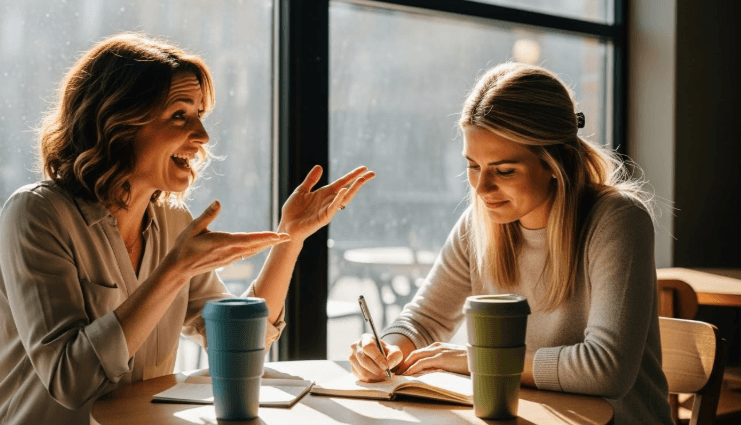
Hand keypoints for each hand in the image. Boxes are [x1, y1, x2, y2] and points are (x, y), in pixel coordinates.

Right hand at [166, 200, 290, 278]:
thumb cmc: (184, 245)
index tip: (277, 235)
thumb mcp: (193, 228)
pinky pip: (246, 254)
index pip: (248, 239)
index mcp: (222, 242)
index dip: (264, 237)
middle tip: (288, 237)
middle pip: (255, 246)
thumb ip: (207, 215)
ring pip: (252, 251)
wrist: (178, 267)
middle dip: (272, 241)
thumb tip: (218, 202)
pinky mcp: (227, 260)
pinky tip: (262, 246)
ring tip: (280, 240)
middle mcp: (229, 251)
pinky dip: (257, 249)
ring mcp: (229, 258)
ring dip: (267, 245)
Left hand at [279, 165, 374, 241]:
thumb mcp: (302, 190)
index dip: (353, 175)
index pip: (342, 182)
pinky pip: (333, 207)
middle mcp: (329, 200)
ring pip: (344, 198)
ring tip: (362, 179)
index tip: (364, 168)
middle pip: (348, 188)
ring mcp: (327, 209)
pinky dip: (338, 199)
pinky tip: (344, 190)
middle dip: (359, 181)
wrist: (287, 226)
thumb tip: (319, 166)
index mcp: (324, 193)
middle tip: (372, 173)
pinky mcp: (323, 218)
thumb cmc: (293, 211)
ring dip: (353, 188)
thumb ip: (311, 180)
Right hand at [349, 333, 403, 381]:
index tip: (386, 366)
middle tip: (386, 373)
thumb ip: (394, 355)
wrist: (381, 357)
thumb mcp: (394, 351)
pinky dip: (371, 380)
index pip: (368, 347)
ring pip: (362, 371)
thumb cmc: (387, 352)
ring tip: (383, 375)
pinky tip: (378, 377)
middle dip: (376, 369)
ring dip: (375, 376)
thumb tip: (389, 364)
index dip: (377, 358)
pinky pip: (361, 377)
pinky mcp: (352, 368)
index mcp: (366, 338)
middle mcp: (356, 346)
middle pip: (363, 360)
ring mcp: (352, 357)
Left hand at [396, 342, 468, 375]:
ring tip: (399, 375)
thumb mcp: (452, 361)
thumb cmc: (469, 362)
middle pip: (415, 354)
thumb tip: (433, 371)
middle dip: (404, 363)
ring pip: (416, 357)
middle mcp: (436, 347)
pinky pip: (422, 363)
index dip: (410, 361)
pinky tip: (408, 374)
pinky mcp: (441, 358)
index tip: (403, 370)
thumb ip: (442, 363)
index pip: (420, 353)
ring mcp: (438, 351)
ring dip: (406, 366)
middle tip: (397, 372)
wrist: (481, 358)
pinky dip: (413, 368)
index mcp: (439, 347)